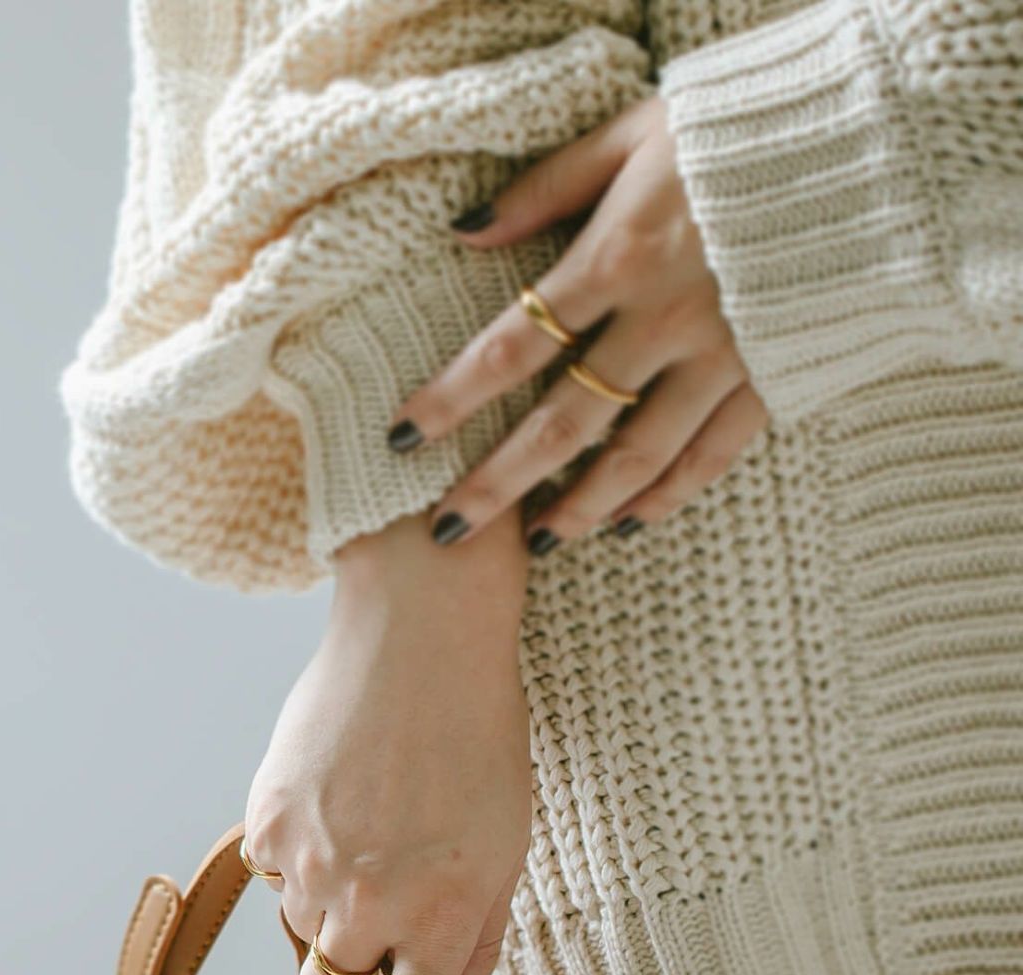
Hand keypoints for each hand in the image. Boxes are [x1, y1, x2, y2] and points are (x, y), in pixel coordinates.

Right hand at [243, 509, 531, 974]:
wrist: (420, 630)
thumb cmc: (481, 735)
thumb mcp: (508, 842)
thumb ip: (477, 935)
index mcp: (450, 911)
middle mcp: (373, 902)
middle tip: (372, 915)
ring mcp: (312, 864)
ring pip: (298, 939)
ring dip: (323, 916)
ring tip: (361, 834)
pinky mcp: (267, 824)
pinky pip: (275, 875)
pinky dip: (302, 855)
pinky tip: (337, 796)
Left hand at [386, 93, 768, 550]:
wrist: (870, 144)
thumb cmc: (737, 132)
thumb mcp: (633, 133)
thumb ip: (547, 187)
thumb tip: (465, 231)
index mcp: (619, 258)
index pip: (511, 345)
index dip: (451, 398)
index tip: (403, 440)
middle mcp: (663, 322)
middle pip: (563, 423)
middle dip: (499, 483)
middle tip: (448, 531)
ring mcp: (721, 359)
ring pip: (638, 456)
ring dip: (581, 506)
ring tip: (539, 543)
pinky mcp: (771, 380)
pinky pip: (712, 455)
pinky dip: (669, 495)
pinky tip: (630, 523)